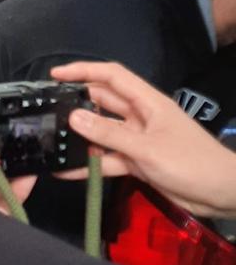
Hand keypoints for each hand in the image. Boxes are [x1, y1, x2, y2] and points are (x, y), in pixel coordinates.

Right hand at [52, 62, 235, 217]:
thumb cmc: (191, 162)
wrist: (224, 193)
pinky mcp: (138, 162)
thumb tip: (72, 117)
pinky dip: (89, 165)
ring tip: (51, 141)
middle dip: (76, 103)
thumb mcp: (147, 148)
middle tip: (45, 109)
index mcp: (147, 103)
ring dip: (81, 138)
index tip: (55, 76)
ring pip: (102, 133)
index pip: (112, 76)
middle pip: (103, 103)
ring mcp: (138, 140)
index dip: (84, 71)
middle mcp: (140, 117)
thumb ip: (108, 134)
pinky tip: (66, 171)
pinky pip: (108, 159)